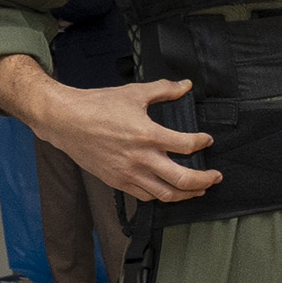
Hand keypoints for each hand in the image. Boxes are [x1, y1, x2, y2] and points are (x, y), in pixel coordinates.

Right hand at [40, 77, 217, 203]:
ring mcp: (128, 174)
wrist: (66, 121)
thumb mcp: (135, 93)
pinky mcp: (117, 182)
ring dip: (186, 194)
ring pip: (165, 194)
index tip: (207, 140)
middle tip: (215, 177)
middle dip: (204, 180)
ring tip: (198, 189)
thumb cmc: (98, 106)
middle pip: (182, 179)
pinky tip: (168, 190)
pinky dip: (161, 196)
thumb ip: (164, 90)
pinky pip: (145, 196)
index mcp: (148, 135)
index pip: (187, 146)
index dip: (202, 143)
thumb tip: (185, 85)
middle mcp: (141, 159)